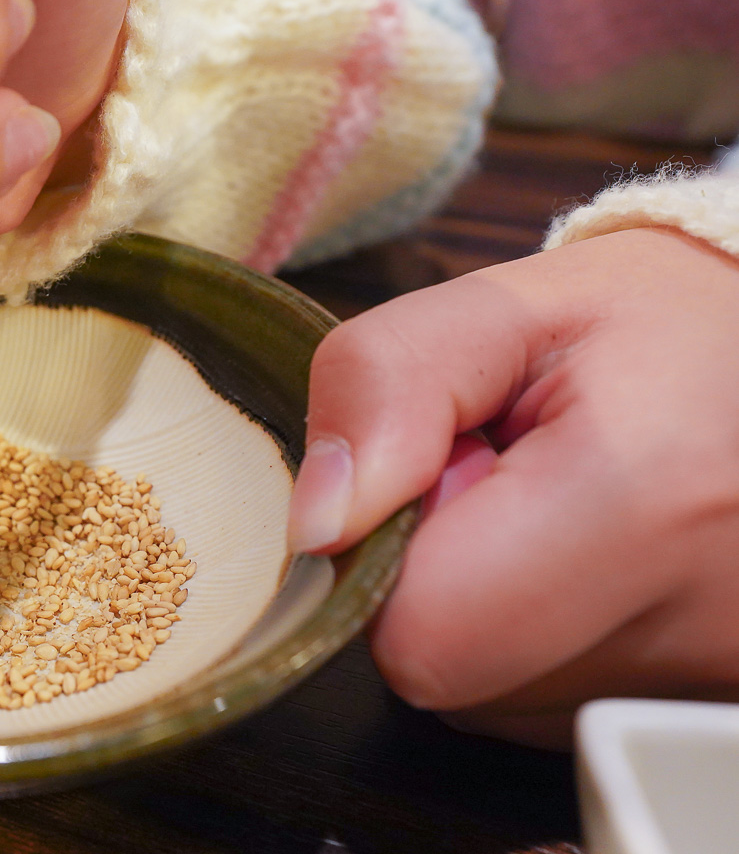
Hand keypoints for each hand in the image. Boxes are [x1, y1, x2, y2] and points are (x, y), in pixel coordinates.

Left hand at [289, 227, 738, 746]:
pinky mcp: (713, 709)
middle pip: (455, 674)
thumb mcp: (501, 307)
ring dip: (488, 614)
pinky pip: (560, 710)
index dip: (388, 557)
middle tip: (504, 487)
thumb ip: (386, 384)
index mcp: (645, 499)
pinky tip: (588, 568)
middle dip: (435, 580)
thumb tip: (317, 524)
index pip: (422, 632)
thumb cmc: (646, 326)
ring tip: (554, 521)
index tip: (440, 475)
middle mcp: (704, 625)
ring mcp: (715, 683)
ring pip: (501, 700)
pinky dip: (543, 644)